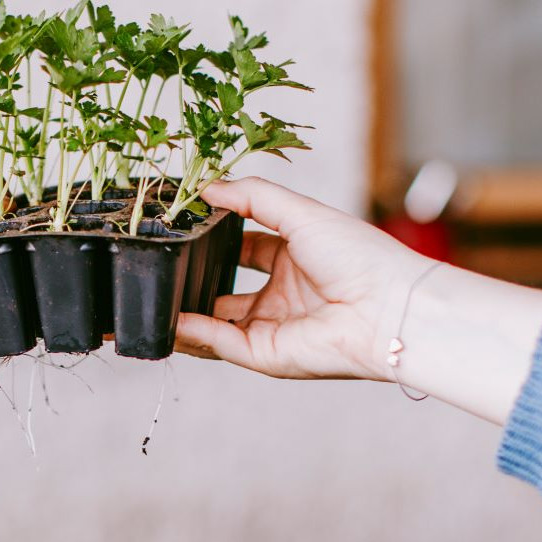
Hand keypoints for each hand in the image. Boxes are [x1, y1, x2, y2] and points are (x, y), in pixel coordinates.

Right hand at [173, 177, 436, 379]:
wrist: (387, 306)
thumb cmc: (358, 255)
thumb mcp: (300, 211)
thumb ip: (252, 196)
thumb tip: (208, 186)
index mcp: (295, 258)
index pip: (244, 248)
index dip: (215, 241)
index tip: (183, 227)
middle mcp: (284, 295)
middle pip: (227, 290)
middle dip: (196, 282)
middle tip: (162, 266)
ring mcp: (275, 326)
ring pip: (218, 323)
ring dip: (186, 312)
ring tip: (154, 294)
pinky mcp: (269, 355)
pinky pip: (222, 345)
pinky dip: (194, 333)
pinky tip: (172, 317)